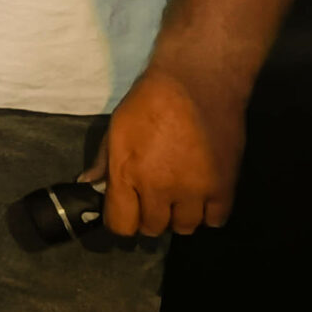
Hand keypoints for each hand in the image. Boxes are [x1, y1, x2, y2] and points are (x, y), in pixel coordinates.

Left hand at [87, 64, 245, 235]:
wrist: (196, 83)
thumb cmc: (149, 102)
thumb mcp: (116, 128)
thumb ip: (104, 162)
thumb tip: (88, 185)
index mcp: (127, 174)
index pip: (121, 225)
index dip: (121, 222)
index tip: (125, 212)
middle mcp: (159, 189)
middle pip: (152, 229)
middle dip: (149, 218)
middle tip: (153, 200)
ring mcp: (193, 191)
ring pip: (185, 228)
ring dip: (179, 216)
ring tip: (178, 197)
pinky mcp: (223, 187)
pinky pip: (215, 220)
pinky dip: (208, 213)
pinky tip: (202, 197)